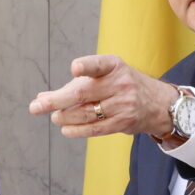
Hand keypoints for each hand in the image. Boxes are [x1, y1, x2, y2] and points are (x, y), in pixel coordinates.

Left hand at [29, 54, 177, 138]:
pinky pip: (96, 128)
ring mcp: (123, 104)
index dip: (87, 66)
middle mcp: (120, 83)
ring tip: (55, 116)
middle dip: (57, 100)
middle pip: (83, 93)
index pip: (98, 65)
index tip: (75, 68)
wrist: (157, 103)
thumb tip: (41, 97)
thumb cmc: (121, 85)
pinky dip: (77, 130)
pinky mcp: (123, 122)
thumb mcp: (104, 76)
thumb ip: (74, 85)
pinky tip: (65, 128)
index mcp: (113, 66)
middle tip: (36, 106)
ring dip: (65, 116)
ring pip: (86, 113)